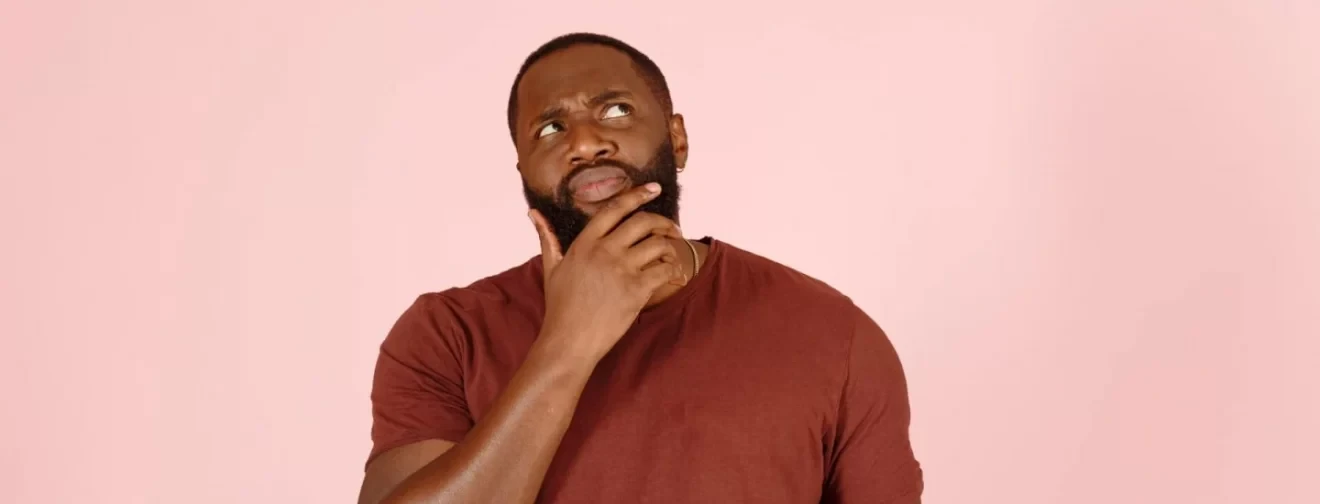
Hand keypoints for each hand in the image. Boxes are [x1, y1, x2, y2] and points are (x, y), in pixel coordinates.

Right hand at [529, 182, 686, 362]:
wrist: (569, 341)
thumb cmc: (560, 307)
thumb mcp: (551, 268)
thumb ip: (547, 237)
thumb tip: (533, 214)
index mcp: (585, 243)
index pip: (615, 208)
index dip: (637, 194)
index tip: (654, 188)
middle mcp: (604, 251)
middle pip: (643, 222)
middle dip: (663, 222)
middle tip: (673, 229)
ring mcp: (621, 270)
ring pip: (657, 244)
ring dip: (670, 247)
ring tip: (671, 255)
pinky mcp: (636, 290)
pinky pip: (664, 270)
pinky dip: (673, 270)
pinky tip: (673, 274)